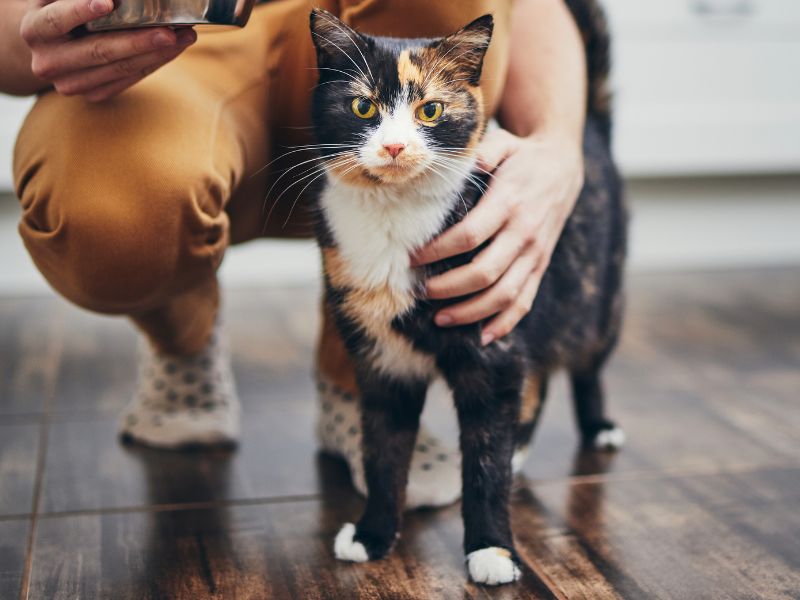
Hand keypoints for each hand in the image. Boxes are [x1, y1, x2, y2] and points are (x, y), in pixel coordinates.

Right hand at [20, 0, 195, 100]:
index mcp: (35, 30)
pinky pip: (129, 79)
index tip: (108, 2)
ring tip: (185, 36)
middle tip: (169, 31)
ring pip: (120, 68)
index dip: (81, 10)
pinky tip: (175, 49)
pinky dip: (154, 62)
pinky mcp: (93, 95)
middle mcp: (49, 62)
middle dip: (138, 40)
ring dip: (157, 53)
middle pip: (99, 51)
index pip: (57, 20)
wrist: (51, 45)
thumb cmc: (62, 9)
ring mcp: (71, 84)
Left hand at [412, 128, 583, 344]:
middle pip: (484, 273)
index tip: (412, 258)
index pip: (469, 236)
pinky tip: (483, 337)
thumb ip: (481, 154)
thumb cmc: (521, 156)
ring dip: (471, 312)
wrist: (563, 165)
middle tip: (420, 292)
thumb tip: (459, 166)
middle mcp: (524, 233)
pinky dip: (505, 323)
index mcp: (509, 203)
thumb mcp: (502, 143)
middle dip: (448, 288)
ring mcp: (535, 254)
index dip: (438, 252)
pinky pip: (525, 301)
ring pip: (504, 295)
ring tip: (440, 319)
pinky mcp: (540, 266)